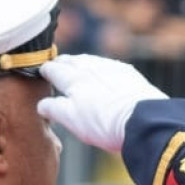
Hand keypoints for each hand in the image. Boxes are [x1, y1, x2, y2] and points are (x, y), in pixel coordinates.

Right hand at [38, 54, 166, 152]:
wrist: (142, 120)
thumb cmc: (103, 123)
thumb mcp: (72, 120)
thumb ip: (54, 109)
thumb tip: (42, 104)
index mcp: (73, 78)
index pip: (53, 69)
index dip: (45, 70)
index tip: (41, 71)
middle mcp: (90, 68)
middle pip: (71, 61)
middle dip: (61, 63)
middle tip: (56, 67)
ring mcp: (110, 68)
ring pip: (90, 61)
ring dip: (80, 63)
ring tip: (77, 69)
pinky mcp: (128, 73)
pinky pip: (108, 66)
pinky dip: (100, 68)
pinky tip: (102, 74)